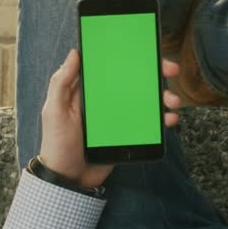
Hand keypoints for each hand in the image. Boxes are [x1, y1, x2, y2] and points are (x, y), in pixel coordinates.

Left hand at [39, 49, 182, 186]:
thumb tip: (74, 53)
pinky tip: (169, 119)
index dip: (128, 56)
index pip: (111, 66)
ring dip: (162, 97)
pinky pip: (148, 122)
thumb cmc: (57, 144)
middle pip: (134, 80)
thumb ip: (61, 82)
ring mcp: (118, 116)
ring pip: (145, 100)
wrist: (69, 179)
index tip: (145, 49)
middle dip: (155, 73)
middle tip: (170, 70)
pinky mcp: (128, 133)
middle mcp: (106, 99)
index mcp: (88, 90)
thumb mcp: (55, 111)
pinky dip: (161, 119)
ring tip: (172, 102)